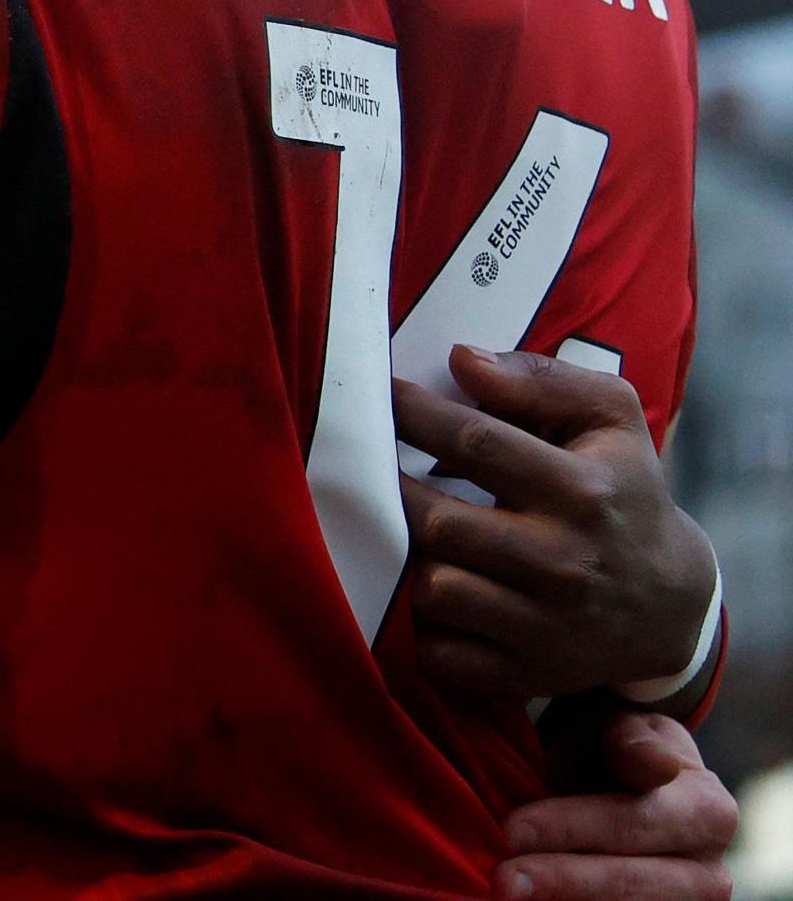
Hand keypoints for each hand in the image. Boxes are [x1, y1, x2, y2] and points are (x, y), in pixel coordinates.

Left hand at [396, 346, 715, 701]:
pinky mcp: (523, 674)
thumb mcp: (611, 420)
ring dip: (402, 559)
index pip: (475, 443)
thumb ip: (541, 380)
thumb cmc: (623, 492)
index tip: (380, 397)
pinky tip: (426, 590)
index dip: (414, 414)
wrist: (669, 604)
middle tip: (365, 468)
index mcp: (583, 492)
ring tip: (397, 530)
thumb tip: (463, 360)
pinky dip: (418, 626)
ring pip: (431, 589)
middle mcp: (563, 563)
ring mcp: (543, 627)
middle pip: (437, 522)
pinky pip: (438, 652)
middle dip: (388, 491)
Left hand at [494, 712, 735, 900]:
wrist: (617, 787)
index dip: (571, 828)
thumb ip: (632, 742)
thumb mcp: (619, 728)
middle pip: (630, 882)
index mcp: (708, 813)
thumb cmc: (611, 750)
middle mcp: (708, 873)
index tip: (513, 831)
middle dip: (561, 879)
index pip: (633, 822)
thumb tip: (657, 766)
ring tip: (508, 894)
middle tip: (501, 880)